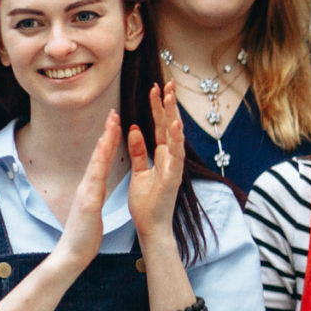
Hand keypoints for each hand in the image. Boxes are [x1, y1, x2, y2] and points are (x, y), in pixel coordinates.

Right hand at [50, 113, 122, 276]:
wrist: (72, 254)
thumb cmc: (84, 234)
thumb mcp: (92, 208)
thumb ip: (93, 195)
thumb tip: (96, 186)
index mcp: (91, 187)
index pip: (102, 160)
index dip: (109, 141)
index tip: (115, 122)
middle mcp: (86, 185)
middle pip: (98, 155)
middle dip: (107, 133)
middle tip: (114, 111)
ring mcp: (85, 193)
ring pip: (96, 162)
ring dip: (104, 142)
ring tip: (112, 123)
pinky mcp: (88, 203)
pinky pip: (95, 180)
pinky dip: (100, 164)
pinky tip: (104, 152)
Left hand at [128, 84, 186, 249]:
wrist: (152, 227)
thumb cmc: (147, 203)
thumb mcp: (139, 172)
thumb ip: (138, 151)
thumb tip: (134, 129)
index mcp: (162, 157)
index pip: (160, 127)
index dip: (158, 108)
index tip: (156, 89)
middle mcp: (170, 159)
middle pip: (169, 126)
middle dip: (168, 104)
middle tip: (168, 82)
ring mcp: (174, 167)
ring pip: (175, 136)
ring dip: (173, 115)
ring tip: (171, 96)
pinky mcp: (172, 178)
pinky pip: (174, 155)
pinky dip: (176, 139)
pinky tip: (175, 124)